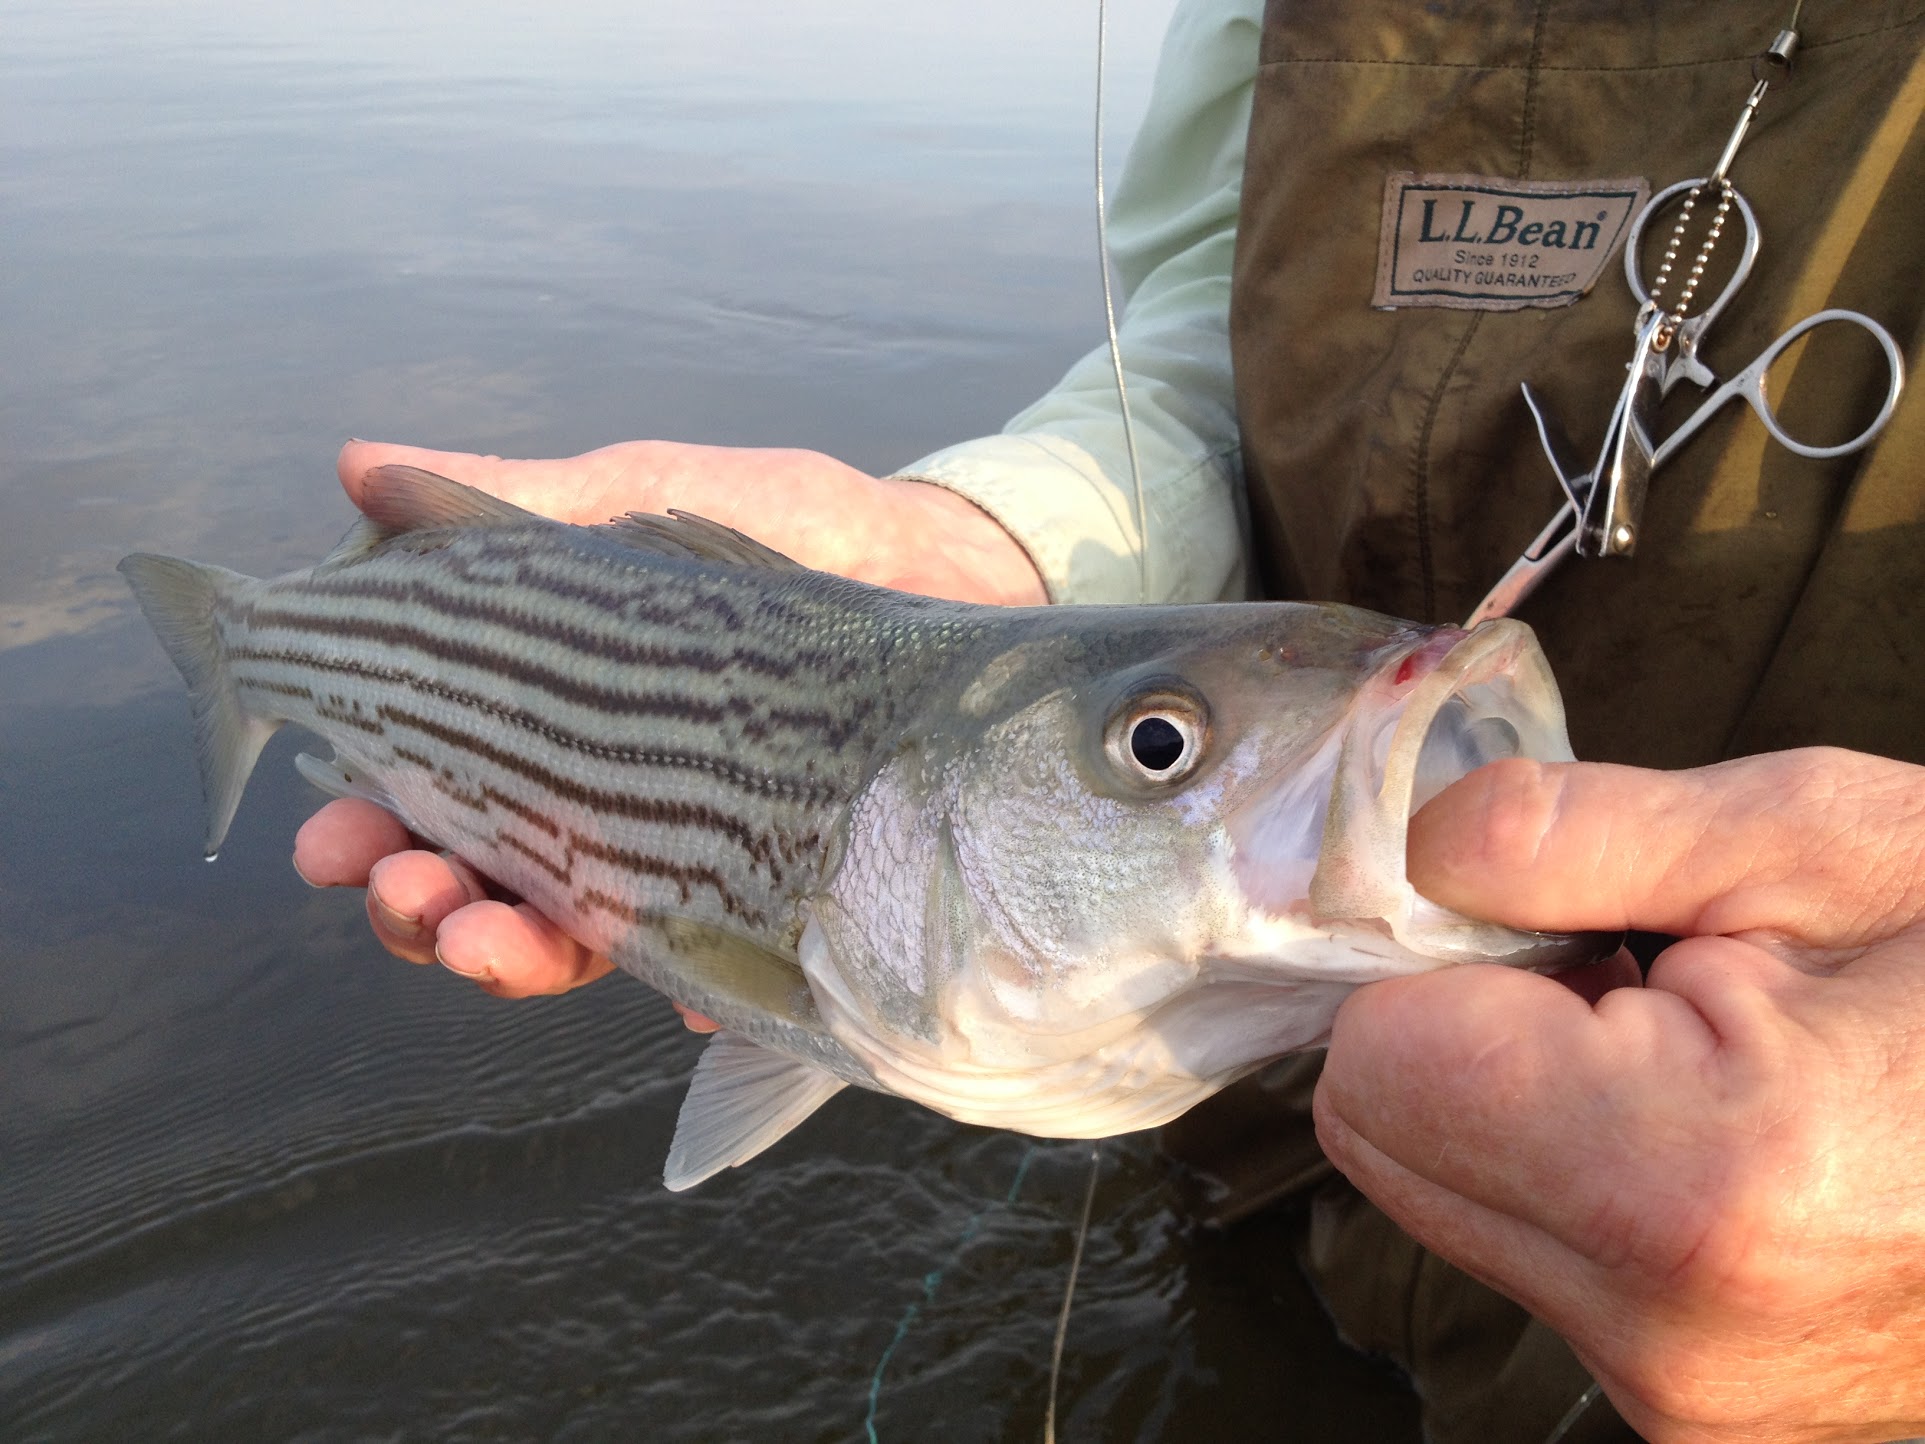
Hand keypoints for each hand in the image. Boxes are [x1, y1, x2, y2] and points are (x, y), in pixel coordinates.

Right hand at [293, 438, 1044, 1004]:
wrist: (936, 552)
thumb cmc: (783, 518)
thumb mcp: (638, 498)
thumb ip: (514, 502)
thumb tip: (359, 463)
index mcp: (548, 720)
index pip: (428, 790)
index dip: (365, 823)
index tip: (323, 838)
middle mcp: (602, 799)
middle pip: (483, 883)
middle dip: (422, 905)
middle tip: (402, 894)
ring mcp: (690, 854)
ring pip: (578, 937)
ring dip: (514, 955)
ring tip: (483, 941)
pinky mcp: (782, 889)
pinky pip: (738, 962)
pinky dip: (706, 988)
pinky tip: (691, 995)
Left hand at [1314, 748, 1924, 1442]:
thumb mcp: (1830, 842)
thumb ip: (1583, 834)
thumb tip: (1413, 848)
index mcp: (1692, 1188)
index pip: (1376, 1068)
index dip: (1437, 961)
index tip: (1555, 921)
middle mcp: (1668, 1338)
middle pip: (1387, 1145)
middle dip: (1468, 1032)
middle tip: (1635, 975)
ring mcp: (1687, 1403)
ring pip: (1451, 1203)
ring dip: (1523, 1105)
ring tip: (1701, 1050)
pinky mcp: (1704, 1419)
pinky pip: (1538, 1259)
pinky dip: (1577, 1176)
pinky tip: (1717, 1128)